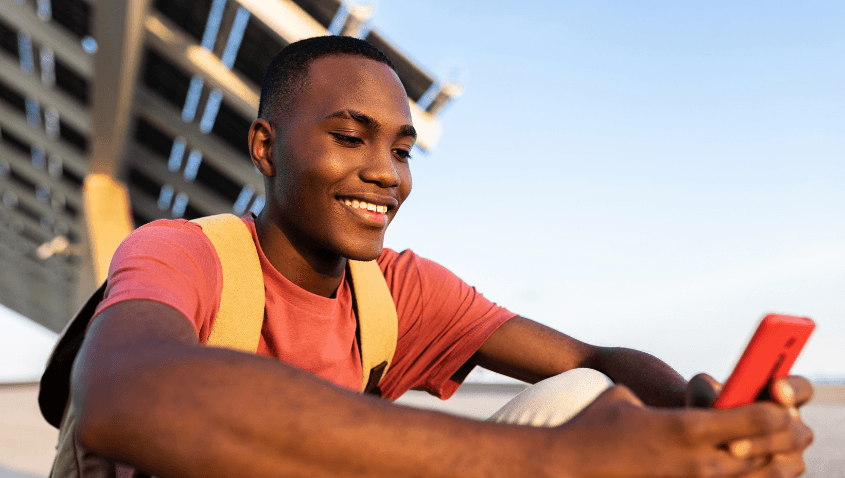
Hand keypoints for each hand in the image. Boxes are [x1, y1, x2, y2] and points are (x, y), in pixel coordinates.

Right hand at [547, 384, 811, 477]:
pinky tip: (739, 469)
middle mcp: (695, 462)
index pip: (755, 421)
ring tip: (771, 452)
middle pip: (764, 454)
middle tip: (789, 429)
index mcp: (684, 428)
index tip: (781, 406)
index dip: (775, 413)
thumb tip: (668, 404)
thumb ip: (659, 401)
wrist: (566, 468)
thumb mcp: (626, 398)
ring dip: (770, 464)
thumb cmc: (592, 427)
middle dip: (784, 439)